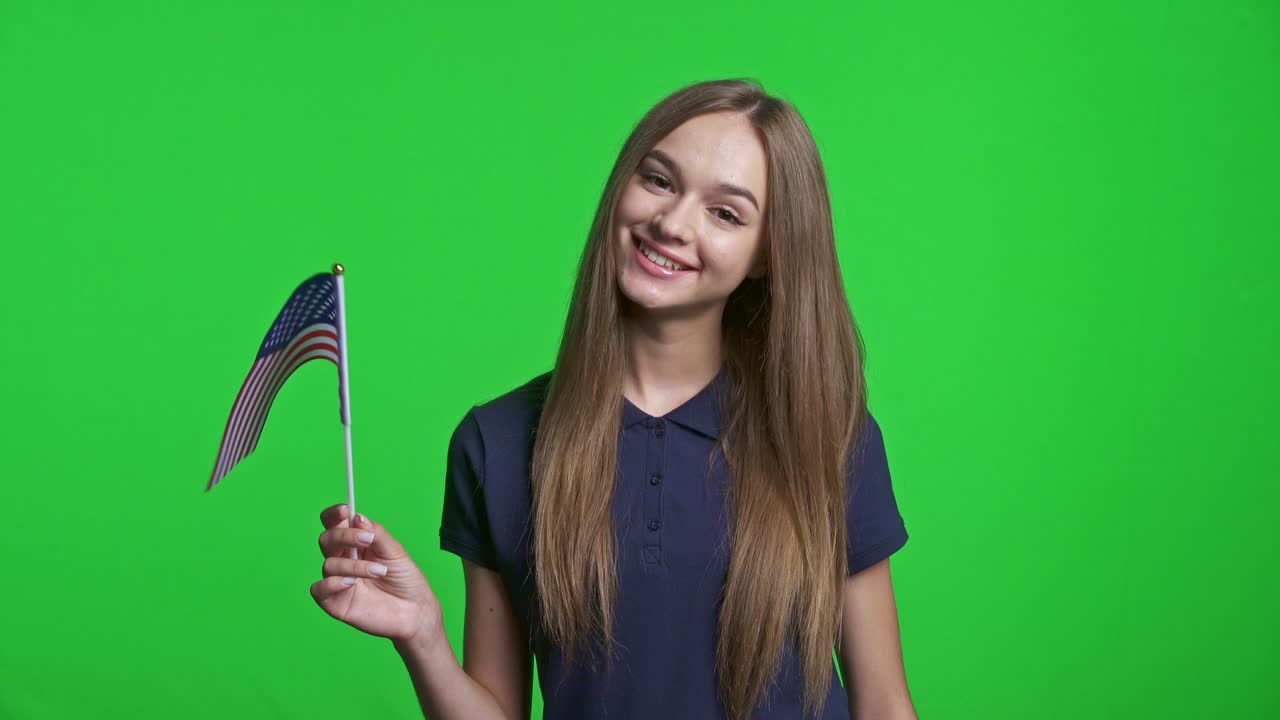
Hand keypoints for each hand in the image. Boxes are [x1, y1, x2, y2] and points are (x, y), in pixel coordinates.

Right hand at [310, 504, 443, 647]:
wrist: (415, 611)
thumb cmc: (405, 579)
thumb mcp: (395, 551)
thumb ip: (376, 534)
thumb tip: (357, 517)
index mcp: (356, 544)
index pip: (335, 524)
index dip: (334, 514)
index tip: (345, 510)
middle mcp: (343, 560)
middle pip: (327, 539)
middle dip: (344, 536)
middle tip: (367, 540)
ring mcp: (338, 581)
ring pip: (329, 564)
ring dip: (354, 565)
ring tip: (379, 572)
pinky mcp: (335, 602)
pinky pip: (318, 589)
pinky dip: (332, 583)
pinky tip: (352, 584)